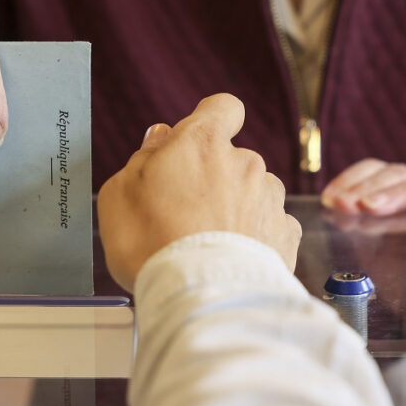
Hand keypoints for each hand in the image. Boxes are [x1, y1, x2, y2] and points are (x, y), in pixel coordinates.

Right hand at [97, 94, 301, 291]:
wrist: (199, 298)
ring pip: (254, 193)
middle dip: (214, 178)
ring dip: (237, 208)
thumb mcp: (119, 193)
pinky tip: (232, 259)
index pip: (222, 107)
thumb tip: (160, 140)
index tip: (195, 143)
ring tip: (209, 243)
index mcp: (203, 142)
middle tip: (184, 213)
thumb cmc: (150, 242)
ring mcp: (270, 199)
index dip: (210, 121)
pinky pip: (270, 227)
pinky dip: (255, 238)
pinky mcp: (286, 235)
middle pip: (233, 158)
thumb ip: (143, 158)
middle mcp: (245, 163)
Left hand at [322, 159, 405, 354]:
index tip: (328, 197)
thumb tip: (318, 225)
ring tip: (369, 205)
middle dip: (370, 187)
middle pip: (404, 174)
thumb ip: (357, 233)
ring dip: (398, 194)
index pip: (380, 171)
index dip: (353, 178)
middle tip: (344, 203)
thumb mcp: (378, 251)